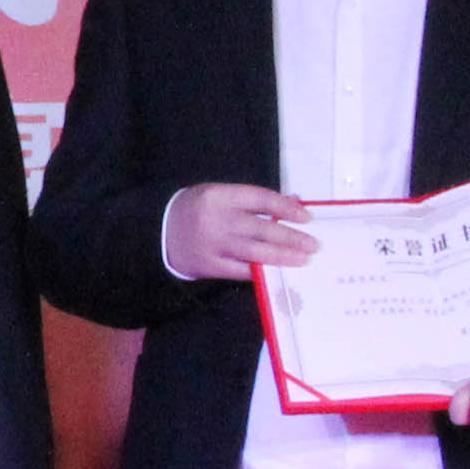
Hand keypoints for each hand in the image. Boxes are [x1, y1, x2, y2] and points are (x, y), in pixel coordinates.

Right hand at [164, 183, 317, 279]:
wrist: (155, 232)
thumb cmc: (195, 211)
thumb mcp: (217, 195)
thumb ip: (251, 200)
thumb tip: (292, 204)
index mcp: (220, 196)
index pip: (261, 198)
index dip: (286, 208)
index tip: (307, 217)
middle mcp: (217, 219)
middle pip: (262, 228)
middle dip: (291, 237)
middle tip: (313, 244)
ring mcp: (212, 244)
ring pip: (255, 252)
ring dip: (283, 257)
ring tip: (303, 259)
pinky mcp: (208, 266)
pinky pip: (240, 271)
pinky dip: (261, 272)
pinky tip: (277, 272)